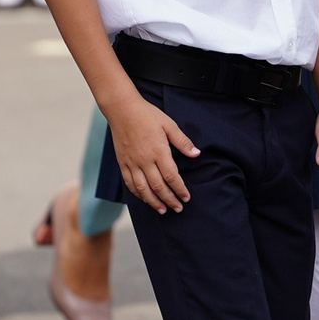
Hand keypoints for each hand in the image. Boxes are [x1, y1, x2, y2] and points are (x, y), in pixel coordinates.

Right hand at [105, 95, 198, 213]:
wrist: (122, 109)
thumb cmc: (147, 115)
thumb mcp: (169, 124)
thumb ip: (182, 141)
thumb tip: (196, 154)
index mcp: (158, 151)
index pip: (171, 176)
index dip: (179, 189)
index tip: (186, 197)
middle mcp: (144, 160)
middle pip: (158, 186)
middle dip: (169, 200)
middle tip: (178, 208)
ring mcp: (132, 163)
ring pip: (142, 189)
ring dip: (153, 202)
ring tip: (162, 210)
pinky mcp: (122, 162)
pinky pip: (129, 183)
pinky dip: (137, 193)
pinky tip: (144, 198)